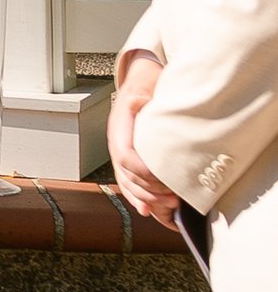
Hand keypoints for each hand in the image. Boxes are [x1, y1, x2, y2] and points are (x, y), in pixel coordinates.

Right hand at [108, 61, 180, 219]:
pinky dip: (139, 198)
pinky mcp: (129, 161)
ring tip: (170, 205)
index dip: (144, 172)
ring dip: (147, 198)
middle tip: (174, 197)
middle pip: (127, 176)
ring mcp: (121, 154)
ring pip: (127, 184)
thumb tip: (137, 101)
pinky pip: (129, 184)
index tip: (164, 179)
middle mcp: (117, 145)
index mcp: (119, 130)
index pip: (126, 157)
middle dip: (150, 190)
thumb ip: (142, 97)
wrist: (140, 81)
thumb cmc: (146, 85)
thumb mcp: (146, 86)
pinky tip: (149, 210)